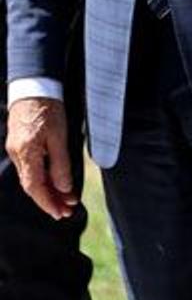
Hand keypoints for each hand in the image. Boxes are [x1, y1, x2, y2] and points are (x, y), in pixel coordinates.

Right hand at [5, 97, 76, 218]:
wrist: (33, 86)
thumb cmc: (48, 108)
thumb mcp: (59, 137)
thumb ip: (60, 164)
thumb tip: (64, 189)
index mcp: (26, 153)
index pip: (35, 187)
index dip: (48, 203)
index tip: (61, 214)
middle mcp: (18, 154)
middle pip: (31, 186)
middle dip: (49, 201)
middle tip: (66, 212)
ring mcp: (17, 149)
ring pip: (31, 177)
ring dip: (48, 190)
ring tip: (65, 200)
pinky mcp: (20, 144)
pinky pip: (31, 167)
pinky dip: (43, 178)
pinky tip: (55, 182)